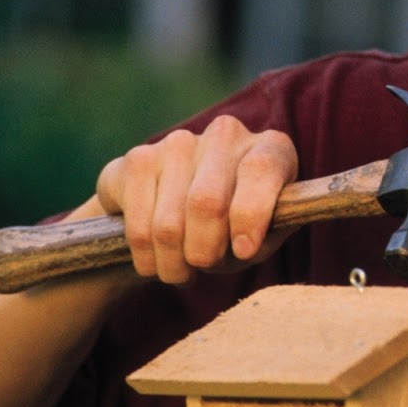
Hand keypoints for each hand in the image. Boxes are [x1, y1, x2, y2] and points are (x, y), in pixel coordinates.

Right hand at [95, 115, 298, 284]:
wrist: (189, 213)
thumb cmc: (240, 227)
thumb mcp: (264, 237)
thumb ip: (262, 238)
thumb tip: (243, 245)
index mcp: (271, 148)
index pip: (260, 168)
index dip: (250, 215)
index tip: (244, 252)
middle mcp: (225, 135)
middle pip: (207, 201)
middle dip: (204, 251)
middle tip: (204, 266)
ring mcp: (179, 142)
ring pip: (168, 222)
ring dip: (172, 262)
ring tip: (181, 271)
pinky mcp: (139, 158)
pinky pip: (137, 224)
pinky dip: (147, 257)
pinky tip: (156, 261)